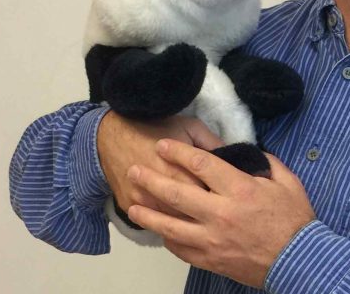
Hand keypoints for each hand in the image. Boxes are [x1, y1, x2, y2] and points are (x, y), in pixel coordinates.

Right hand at [97, 111, 223, 217]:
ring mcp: (143, 202)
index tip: (229, 197)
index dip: (220, 198)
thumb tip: (236, 161)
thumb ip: (213, 145)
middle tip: (217, 210)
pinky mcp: (129, 206)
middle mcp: (161, 191)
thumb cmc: (156, 126)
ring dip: (186, 223)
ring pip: (170, 222)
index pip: (207, 195)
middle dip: (206, 214)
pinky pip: (150, 221)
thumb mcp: (191, 127)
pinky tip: (179, 222)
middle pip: (190, 213)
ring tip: (202, 220)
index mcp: (180, 171)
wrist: (112, 132)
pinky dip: (164, 222)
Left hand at [126, 139, 315, 287]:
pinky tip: (159, 232)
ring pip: (170, 225)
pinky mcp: (210, 259)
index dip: (178, 152)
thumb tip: (249, 155)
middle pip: (176, 193)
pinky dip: (168, 239)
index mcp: (239, 190)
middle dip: (151, 179)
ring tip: (131, 204)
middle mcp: (220, 213)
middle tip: (134, 170)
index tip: (163, 145)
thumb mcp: (288, 182)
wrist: (299, 260)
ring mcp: (212, 239)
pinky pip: (181, 249)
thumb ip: (267, 164)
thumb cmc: (295, 220)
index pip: (200, 165)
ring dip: (148, 213)